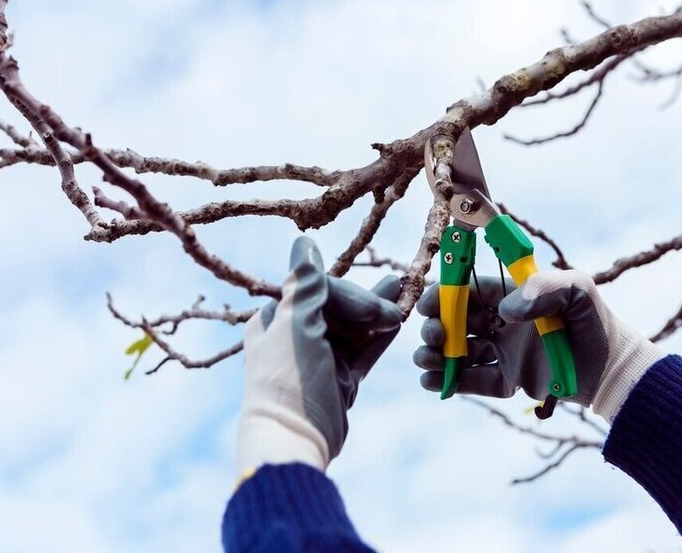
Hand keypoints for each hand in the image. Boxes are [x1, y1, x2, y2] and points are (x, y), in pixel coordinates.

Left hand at [237, 237, 401, 474]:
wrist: (294, 439)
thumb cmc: (288, 377)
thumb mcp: (296, 325)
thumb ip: (306, 284)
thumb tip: (304, 242)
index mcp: (277, 318)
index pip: (318, 289)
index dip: (348, 294)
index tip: (372, 308)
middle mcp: (297, 334)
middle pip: (339, 306)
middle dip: (368, 304)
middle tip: (394, 310)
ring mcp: (321, 357)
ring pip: (355, 327)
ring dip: (379, 312)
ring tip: (405, 291)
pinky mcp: (340, 378)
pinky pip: (363, 351)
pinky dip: (380, 337)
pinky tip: (400, 321)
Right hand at [413, 270, 664, 421]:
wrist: (613, 370)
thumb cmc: (594, 322)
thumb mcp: (576, 290)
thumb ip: (543, 288)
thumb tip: (504, 311)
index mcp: (510, 297)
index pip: (468, 292)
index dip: (444, 296)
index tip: (427, 305)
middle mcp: (501, 324)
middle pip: (456, 322)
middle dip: (436, 328)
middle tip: (434, 336)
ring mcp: (503, 353)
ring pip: (459, 352)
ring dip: (436, 355)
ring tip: (426, 361)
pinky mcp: (508, 381)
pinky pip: (474, 381)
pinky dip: (451, 382)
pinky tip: (433, 382)